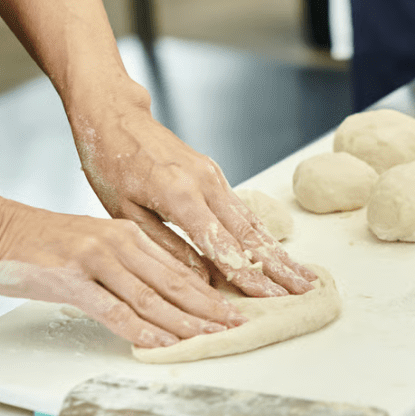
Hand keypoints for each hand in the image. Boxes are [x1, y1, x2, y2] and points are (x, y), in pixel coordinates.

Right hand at [0, 195, 245, 346]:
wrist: (1, 231)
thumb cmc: (49, 243)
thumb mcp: (99, 245)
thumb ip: (132, 264)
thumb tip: (168, 291)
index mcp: (130, 235)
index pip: (180, 268)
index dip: (209, 292)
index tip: (232, 309)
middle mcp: (119, 244)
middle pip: (174, 282)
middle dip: (208, 308)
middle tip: (235, 326)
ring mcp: (97, 261)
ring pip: (151, 298)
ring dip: (184, 322)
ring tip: (209, 337)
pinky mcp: (72, 280)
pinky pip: (114, 310)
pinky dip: (141, 329)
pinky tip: (161, 342)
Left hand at [71, 92, 315, 297]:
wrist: (115, 117)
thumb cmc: (110, 164)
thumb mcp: (125, 213)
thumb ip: (165, 246)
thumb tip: (201, 278)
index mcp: (180, 195)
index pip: (221, 244)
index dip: (247, 274)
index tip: (269, 298)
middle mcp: (206, 183)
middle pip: (250, 233)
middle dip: (278, 265)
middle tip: (304, 289)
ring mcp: (215, 176)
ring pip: (252, 221)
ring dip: (278, 251)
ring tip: (301, 276)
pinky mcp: (215, 174)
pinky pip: (242, 209)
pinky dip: (262, 234)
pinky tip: (275, 251)